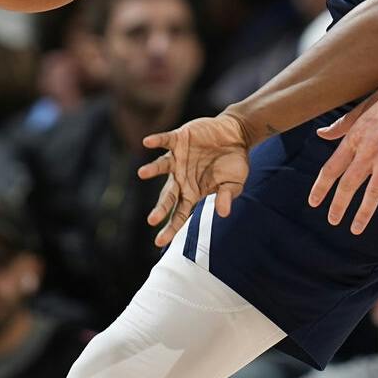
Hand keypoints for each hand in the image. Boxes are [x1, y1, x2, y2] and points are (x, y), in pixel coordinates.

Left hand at [137, 113, 253, 246]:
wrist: (235, 135)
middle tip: (153, 219)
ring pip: (161, 166)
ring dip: (152, 169)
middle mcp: (181, 177)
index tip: (160, 242)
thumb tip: (222, 213)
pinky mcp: (179, 139)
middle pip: (168, 195)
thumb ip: (226, 196)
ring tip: (143, 173)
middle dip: (161, 208)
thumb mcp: (234, 183)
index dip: (170, 228)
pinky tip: (147, 142)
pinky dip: (157, 141)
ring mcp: (178, 158)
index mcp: (192, 192)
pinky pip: (165, 140)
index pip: (179, 214)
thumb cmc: (233, 164)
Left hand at [308, 70, 377, 233]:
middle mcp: (368, 150)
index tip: (313, 203)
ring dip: (363, 214)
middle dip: (338, 206)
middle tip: (333, 221)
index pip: (332, 168)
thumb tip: (320, 134)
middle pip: (348, 184)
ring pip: (373, 192)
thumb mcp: (360, 112)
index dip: (321, 187)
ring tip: (355, 229)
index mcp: (354, 138)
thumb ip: (341, 127)